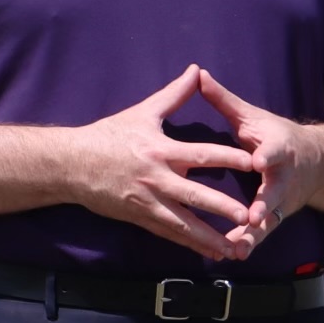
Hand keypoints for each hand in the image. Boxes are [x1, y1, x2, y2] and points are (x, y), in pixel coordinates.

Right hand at [63, 65, 259, 263]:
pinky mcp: (139, 217)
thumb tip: (195, 71)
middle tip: (248, 216)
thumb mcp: (141, 113)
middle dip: (222, 208)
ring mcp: (148, 202)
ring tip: (232, 248)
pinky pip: (169, 233)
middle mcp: (157, 179)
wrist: (70, 165)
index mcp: (161, 151)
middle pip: (195, 196)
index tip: (253, 162)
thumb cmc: (106, 136)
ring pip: (183, 223)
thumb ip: (173, 94)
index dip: (228, 158)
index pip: (202, 155)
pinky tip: (208, 251)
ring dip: (208, 237)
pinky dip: (189, 243)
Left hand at [191, 69, 323, 251]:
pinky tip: (233, 255)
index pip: (275, 151)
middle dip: (266, 204)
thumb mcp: (253, 117)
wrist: (317, 162)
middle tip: (254, 216)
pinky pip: (262, 233)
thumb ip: (225, 101)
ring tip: (237, 247)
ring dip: (255, 233)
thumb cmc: (275, 136)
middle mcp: (284, 176)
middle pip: (276, 191)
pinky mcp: (277, 216)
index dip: (268, 156)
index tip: (259, 161)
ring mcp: (283, 199)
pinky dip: (249, 244)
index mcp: (279, 148)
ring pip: (270, 218)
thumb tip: (199, 74)